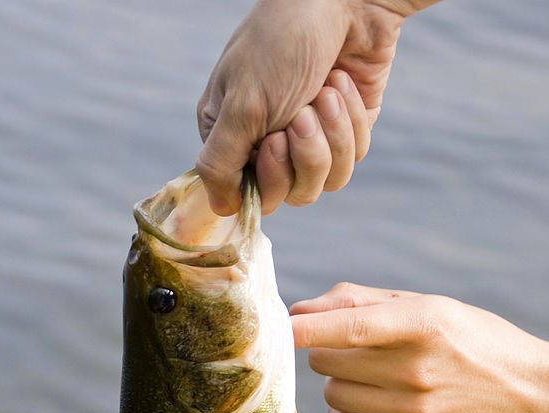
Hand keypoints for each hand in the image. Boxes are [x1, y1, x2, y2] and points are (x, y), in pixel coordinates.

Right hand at [197, 0, 434, 214]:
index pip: (251, 196)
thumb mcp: (241, 105)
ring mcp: (310, 138)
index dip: (270, 178)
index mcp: (233, 137)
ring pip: (325, 181)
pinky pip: (353, 156)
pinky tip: (341, 84)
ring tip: (325, 92)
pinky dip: (351, 120)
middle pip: (292, 194)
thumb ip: (220, 163)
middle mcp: (269, 144)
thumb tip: (218, 211)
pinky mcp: (346, 130)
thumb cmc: (282, 43)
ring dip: (331, 135)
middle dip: (305, 153)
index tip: (274, 140)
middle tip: (302, 111)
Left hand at [291, 282, 548, 412]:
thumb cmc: (469, 342)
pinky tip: (369, 405)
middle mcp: (417, 370)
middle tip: (358, 353)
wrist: (527, 398)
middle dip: (329, 352)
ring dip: (340, 384)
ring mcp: (414, 412)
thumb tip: (300, 309)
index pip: (349, 328)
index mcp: (422, 325)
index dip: (305, 329)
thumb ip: (361, 302)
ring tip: (376, 379)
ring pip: (332, 394)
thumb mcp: (429, 307)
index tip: (275, 328)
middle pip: (327, 360)